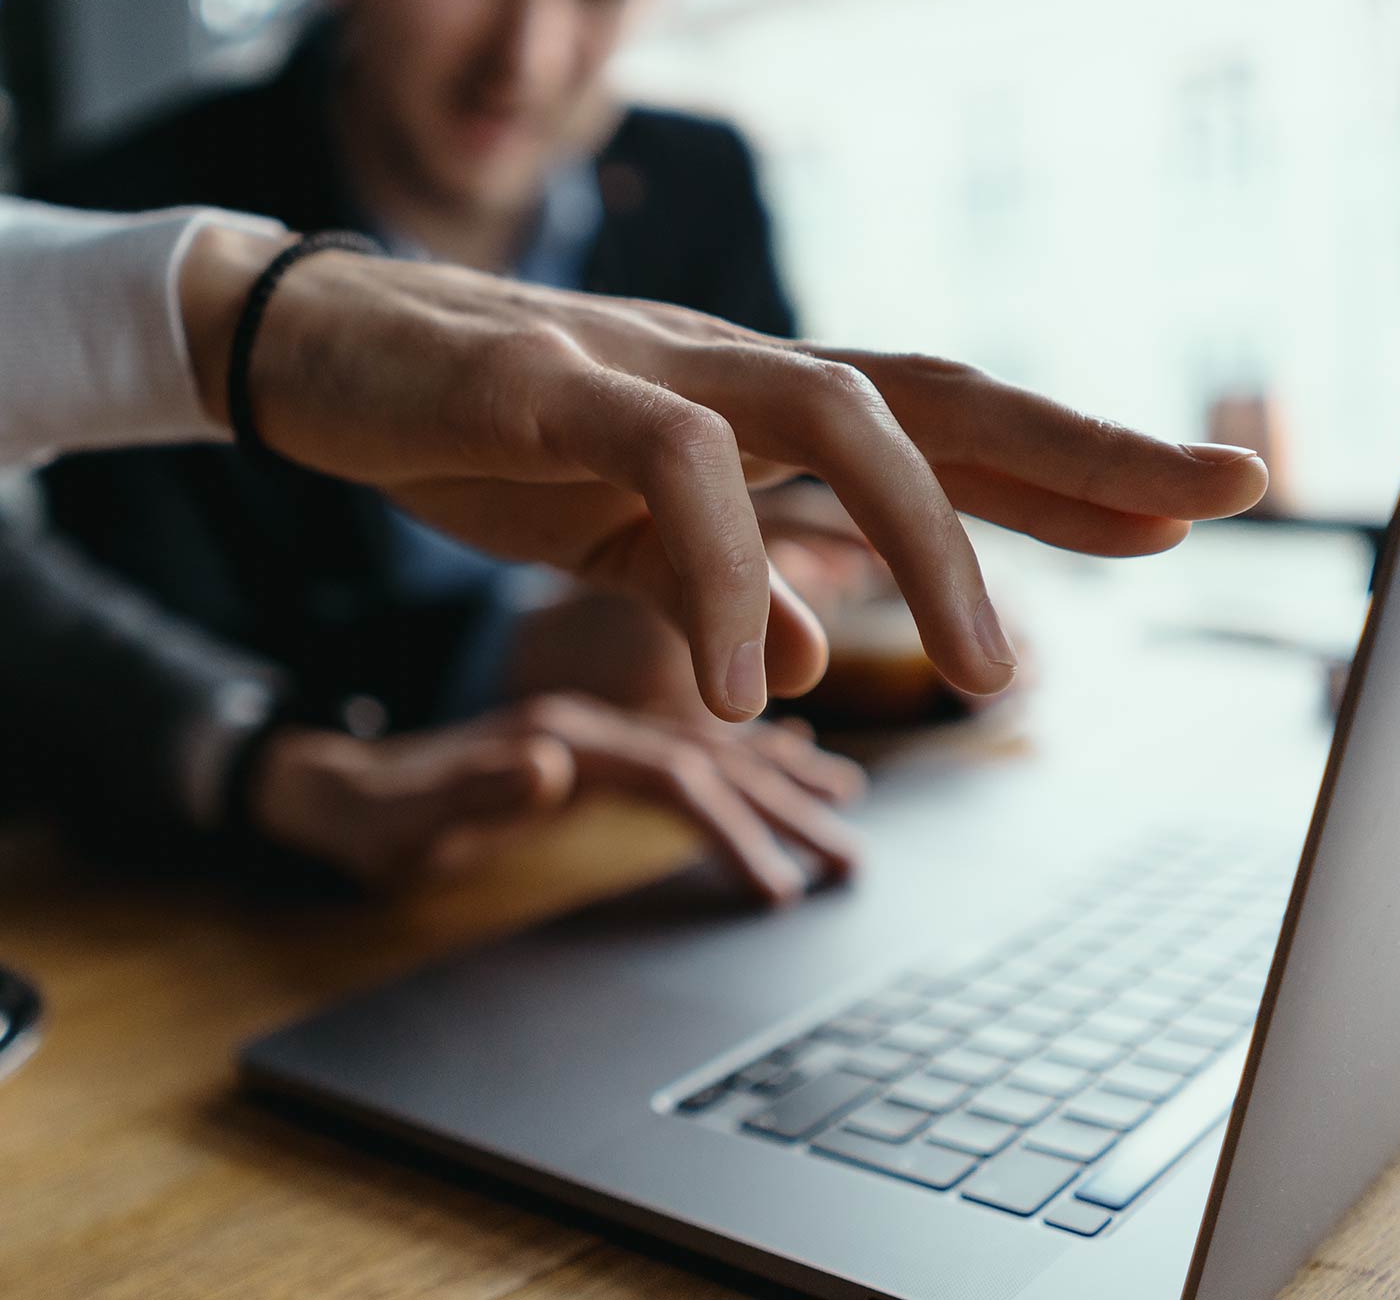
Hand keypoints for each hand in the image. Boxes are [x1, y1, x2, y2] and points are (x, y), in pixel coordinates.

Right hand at [180, 225, 1268, 723]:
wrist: (321, 347)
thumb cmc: (481, 433)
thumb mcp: (619, 539)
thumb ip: (721, 585)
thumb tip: (820, 650)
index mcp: (754, 408)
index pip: (942, 423)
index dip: (1070, 464)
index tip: (1191, 505)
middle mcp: (730, 370)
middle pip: (936, 391)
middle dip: (1082, 448)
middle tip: (1214, 504)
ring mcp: (651, 365)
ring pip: (835, 413)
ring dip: (929, 545)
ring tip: (988, 680)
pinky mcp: (551, 381)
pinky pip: (667, 469)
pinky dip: (723, 578)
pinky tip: (751, 685)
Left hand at [250, 694, 865, 902]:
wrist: (337, 785)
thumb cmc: (372, 816)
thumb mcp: (405, 817)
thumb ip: (476, 790)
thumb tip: (553, 765)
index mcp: (562, 736)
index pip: (673, 774)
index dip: (731, 827)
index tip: (780, 886)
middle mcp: (593, 724)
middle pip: (711, 755)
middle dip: (785, 805)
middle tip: (852, 855)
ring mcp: (599, 731)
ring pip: (710, 747)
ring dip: (778, 776)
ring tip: (845, 800)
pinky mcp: (597, 746)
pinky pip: (688, 745)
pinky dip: (742, 752)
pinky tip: (785, 756)